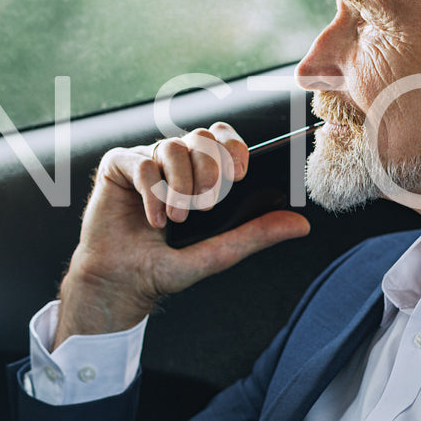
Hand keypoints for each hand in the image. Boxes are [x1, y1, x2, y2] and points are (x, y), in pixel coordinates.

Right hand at [55, 122, 310, 347]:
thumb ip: (255, 235)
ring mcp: (146, 161)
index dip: (234, 146)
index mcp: (200, 174)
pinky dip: (152, 192)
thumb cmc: (164, 267)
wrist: (119, 283)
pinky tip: (154, 220)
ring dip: (180, 184)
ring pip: (172, 146)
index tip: (242, 173)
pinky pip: (141, 162)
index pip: (223, 138)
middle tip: (208, 204)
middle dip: (211, 168)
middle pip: (201, 137)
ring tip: (178, 219)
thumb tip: (302, 224)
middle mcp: (174, 162)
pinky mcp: (118, 167)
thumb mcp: (217, 253)